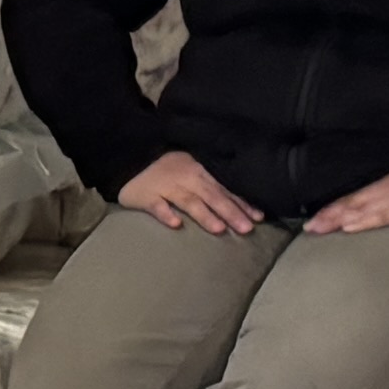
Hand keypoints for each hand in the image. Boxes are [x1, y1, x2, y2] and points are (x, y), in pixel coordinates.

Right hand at [118, 149, 267, 237]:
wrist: (129, 158)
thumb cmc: (165, 167)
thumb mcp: (191, 168)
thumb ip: (210, 183)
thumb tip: (237, 201)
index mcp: (200, 172)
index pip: (225, 189)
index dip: (241, 203)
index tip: (258, 217)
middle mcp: (187, 179)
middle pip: (212, 196)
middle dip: (230, 212)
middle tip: (247, 229)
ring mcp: (166, 187)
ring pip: (188, 201)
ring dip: (204, 215)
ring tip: (219, 230)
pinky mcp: (146, 196)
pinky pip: (157, 206)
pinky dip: (166, 214)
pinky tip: (176, 225)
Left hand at [309, 162, 388, 235]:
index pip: (358, 196)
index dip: (338, 206)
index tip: (320, 216)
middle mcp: (388, 188)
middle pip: (351, 202)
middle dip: (328, 215)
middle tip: (308, 228)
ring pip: (358, 209)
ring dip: (335, 220)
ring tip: (315, 230)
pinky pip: (379, 216)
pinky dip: (361, 222)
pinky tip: (346, 228)